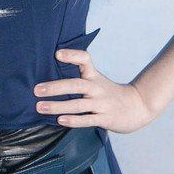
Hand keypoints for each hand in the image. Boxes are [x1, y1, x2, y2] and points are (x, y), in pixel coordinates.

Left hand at [34, 48, 156, 132]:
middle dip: (55, 87)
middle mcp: (96, 88)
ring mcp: (101, 103)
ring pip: (77, 104)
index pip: (84, 59)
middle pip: (75, 84)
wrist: (137, 106)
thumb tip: (51, 74)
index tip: (57, 54)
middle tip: (36, 89)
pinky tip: (60, 120)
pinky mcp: (105, 118)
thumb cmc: (109, 93)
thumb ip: (79, 76)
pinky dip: (73, 120)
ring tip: (40, 107)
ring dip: (57, 106)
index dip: (71, 55)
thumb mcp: (97, 79)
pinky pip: (87, 120)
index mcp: (94, 75)